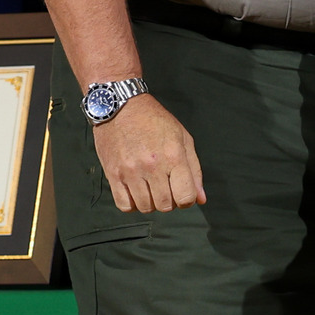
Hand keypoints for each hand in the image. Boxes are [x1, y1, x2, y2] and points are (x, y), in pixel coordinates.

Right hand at [92, 93, 204, 211]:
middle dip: (169, 201)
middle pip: (165, 205)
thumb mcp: (183, 138)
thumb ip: (194, 170)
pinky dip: (132, 204)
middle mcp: (152, 165)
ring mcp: (130, 171)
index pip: (186, 197)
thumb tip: (200, 199)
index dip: (187, 200)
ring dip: (150, 202)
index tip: (182, 193)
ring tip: (149, 187)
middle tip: (165, 187)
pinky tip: (135, 191)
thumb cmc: (154, 120)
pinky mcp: (113, 174)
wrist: (120, 106)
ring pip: (145, 207)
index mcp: (173, 156)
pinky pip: (124, 205)